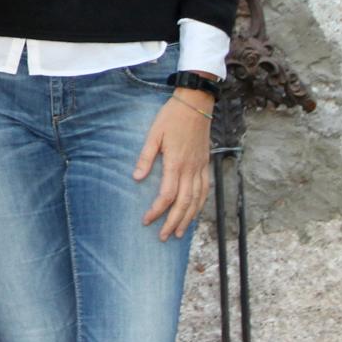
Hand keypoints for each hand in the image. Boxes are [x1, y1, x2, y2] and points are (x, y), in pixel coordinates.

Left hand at [134, 88, 213, 239]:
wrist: (196, 105)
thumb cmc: (171, 118)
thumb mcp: (153, 134)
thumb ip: (145, 158)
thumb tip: (136, 179)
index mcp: (175, 163)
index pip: (166, 195)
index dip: (156, 210)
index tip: (146, 220)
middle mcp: (190, 169)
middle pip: (183, 203)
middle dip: (173, 222)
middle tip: (162, 236)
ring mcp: (200, 168)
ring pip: (197, 200)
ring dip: (188, 218)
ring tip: (178, 232)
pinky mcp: (205, 164)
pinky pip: (205, 190)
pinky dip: (200, 205)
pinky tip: (194, 212)